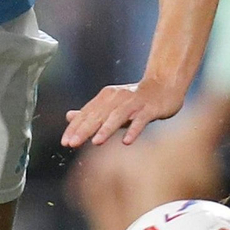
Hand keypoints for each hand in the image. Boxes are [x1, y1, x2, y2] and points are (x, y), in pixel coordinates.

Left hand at [62, 76, 184, 148]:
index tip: (65, 142)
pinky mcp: (149, 108)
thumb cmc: (135, 99)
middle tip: (72, 143)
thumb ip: (92, 113)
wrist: (164, 85)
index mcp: (105, 98)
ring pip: (117, 116)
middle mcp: (117, 98)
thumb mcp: (111, 105)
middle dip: (84, 130)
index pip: (86, 114)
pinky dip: (133, 130)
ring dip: (106, 129)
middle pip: (98, 116)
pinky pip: (140, 120)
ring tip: (96, 142)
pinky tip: (127, 141)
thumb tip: (69, 117)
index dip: (75, 128)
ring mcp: (133, 103)